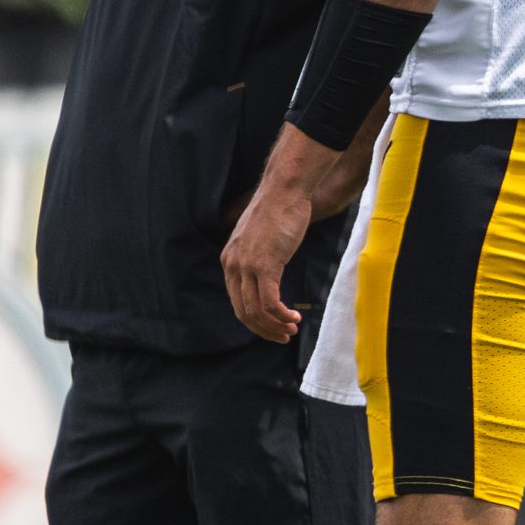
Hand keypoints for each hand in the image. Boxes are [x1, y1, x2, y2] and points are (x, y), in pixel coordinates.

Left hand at [222, 183, 313, 341]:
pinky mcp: (265, 265)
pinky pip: (269, 302)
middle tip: (283, 336)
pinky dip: (281, 315)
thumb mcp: (261, 236)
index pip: (237, 301)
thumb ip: (259, 254)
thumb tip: (269, 269)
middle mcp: (233, 265)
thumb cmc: (280, 209)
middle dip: (263, 329)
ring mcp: (247, 266)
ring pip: (255, 311)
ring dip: (274, 326)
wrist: (285, 189)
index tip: (274, 325)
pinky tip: (294, 318)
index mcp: (229, 260)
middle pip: (243, 311)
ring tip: (291, 330)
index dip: (255, 319)